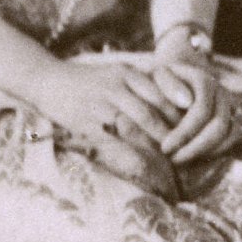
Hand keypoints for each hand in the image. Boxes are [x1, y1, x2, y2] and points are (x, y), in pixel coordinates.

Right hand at [32, 60, 181, 196]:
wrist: (48, 82)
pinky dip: (132, 157)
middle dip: (170, 136)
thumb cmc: (88, 80)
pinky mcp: (86, 124)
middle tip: (186, 152)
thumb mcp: (117, 72)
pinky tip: (144, 169)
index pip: (161, 96)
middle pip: (151, 115)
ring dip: (155, 148)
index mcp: (126, 73)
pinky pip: (114, 143)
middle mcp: (115, 87)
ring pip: (135, 129)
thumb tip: (180, 102)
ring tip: (171, 163)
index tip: (194, 132)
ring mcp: (100, 105)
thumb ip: (144, 84)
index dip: (179, 116)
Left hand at [150, 58, 241, 163]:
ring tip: (182, 161)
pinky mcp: (235, 117)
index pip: (200, 112)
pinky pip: (234, 138)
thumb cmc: (162, 79)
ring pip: (230, 134)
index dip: (183, 133)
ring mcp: (232, 104)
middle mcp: (222, 92)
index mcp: (204, 80)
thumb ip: (169, 85)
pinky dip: (218, 151)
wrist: (178, 74)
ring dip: (208, 152)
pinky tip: (196, 158)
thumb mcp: (158, 75)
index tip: (164, 147)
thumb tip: (187, 102)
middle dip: (195, 148)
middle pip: (218, 127)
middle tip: (173, 160)